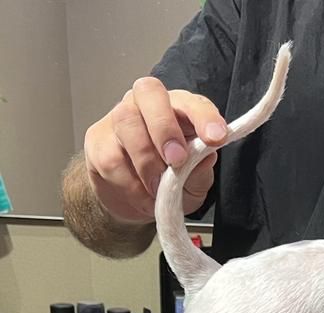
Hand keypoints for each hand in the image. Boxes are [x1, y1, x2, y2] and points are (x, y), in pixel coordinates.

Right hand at [83, 78, 227, 223]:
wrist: (136, 199)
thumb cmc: (171, 181)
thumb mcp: (195, 182)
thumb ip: (200, 169)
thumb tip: (203, 158)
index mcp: (179, 109)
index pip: (192, 102)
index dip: (204, 116)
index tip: (217, 137)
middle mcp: (147, 104)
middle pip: (149, 93)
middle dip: (165, 127)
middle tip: (177, 160)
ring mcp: (118, 118)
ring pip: (127, 124)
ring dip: (147, 163)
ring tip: (159, 190)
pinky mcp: (97, 141)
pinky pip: (112, 158)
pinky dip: (132, 184)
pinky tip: (143, 195)